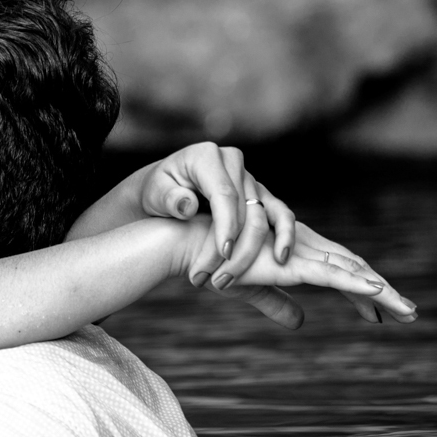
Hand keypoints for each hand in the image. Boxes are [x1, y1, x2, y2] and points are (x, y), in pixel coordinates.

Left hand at [139, 143, 294, 276]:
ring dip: (252, 250)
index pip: (224, 194)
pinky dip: (283, 236)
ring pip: (264, 215)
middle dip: (235, 247)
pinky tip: (280, 259)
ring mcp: (248, 176)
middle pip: (246, 207)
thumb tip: (187, 206)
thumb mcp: (153, 192)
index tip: (223, 253)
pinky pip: (279, 213)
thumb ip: (168, 198)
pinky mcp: (259, 192)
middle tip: (218, 279)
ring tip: (236, 277)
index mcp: (206, 156)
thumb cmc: (156, 191)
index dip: (226, 225)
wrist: (164, 191)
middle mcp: (232, 161)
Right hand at [179, 216, 417, 327]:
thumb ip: (278, 305)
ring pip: (352, 273)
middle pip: (354, 271)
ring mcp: (301, 254)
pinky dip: (358, 284)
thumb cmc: (216, 265)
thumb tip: (300, 323)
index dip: (363, 292)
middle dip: (383, 292)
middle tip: (410, 312)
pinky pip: (333, 275)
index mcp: (297, 254)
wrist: (193, 251)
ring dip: (383, 292)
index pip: (340, 273)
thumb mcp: (253, 291)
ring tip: (407, 309)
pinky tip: (379, 293)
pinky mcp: (293, 263)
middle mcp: (305, 249)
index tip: (380, 314)